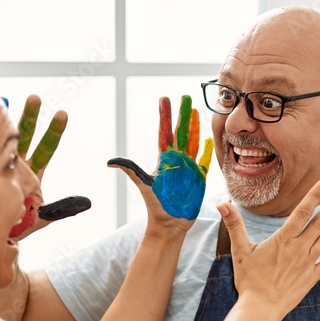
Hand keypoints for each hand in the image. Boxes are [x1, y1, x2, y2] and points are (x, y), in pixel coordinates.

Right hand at [9, 95, 90, 239]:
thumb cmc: (18, 230)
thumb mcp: (43, 218)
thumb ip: (63, 208)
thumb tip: (87, 202)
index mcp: (33, 175)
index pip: (46, 148)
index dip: (54, 131)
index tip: (62, 113)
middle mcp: (16, 167)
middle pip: (25, 136)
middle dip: (30, 116)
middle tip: (36, 97)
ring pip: (3, 140)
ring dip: (4, 121)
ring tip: (2, 101)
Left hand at [108, 95, 213, 236]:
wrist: (169, 223)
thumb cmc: (155, 205)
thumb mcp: (142, 184)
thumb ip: (130, 169)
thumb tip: (109, 161)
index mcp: (164, 159)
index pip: (164, 132)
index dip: (164, 116)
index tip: (164, 99)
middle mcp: (177, 160)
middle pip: (181, 132)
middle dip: (183, 114)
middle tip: (185, 97)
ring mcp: (189, 168)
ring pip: (193, 141)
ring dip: (195, 126)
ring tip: (196, 110)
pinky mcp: (199, 178)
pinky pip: (204, 160)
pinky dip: (207, 149)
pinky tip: (209, 138)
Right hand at [221, 178, 319, 318]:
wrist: (260, 308)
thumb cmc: (249, 280)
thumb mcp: (239, 250)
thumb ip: (234, 225)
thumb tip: (222, 203)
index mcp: (283, 240)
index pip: (301, 212)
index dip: (314, 196)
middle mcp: (298, 249)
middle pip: (319, 223)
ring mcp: (307, 263)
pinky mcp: (312, 277)